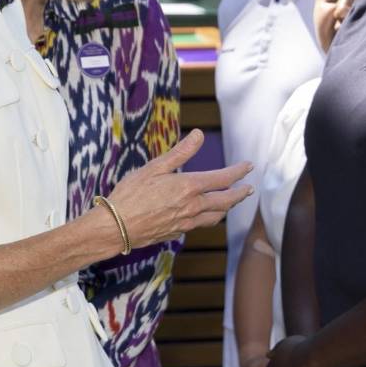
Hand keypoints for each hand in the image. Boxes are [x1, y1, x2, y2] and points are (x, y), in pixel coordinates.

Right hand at [108, 129, 252, 248]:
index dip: (238, 172)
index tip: (248, 166)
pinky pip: (202, 224)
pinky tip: (208, 215)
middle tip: (249, 188)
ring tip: (233, 202)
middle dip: (240, 193)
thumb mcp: (154, 168)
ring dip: (228, 207)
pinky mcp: (178, 232)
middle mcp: (192, 206)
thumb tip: (199, 134)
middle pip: (225, 201)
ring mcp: (186, 222)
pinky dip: (212, 218)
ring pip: (216, 216)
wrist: (116, 227)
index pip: (222, 179)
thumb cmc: (131, 194)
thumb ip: (180, 152)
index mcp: (188, 187)